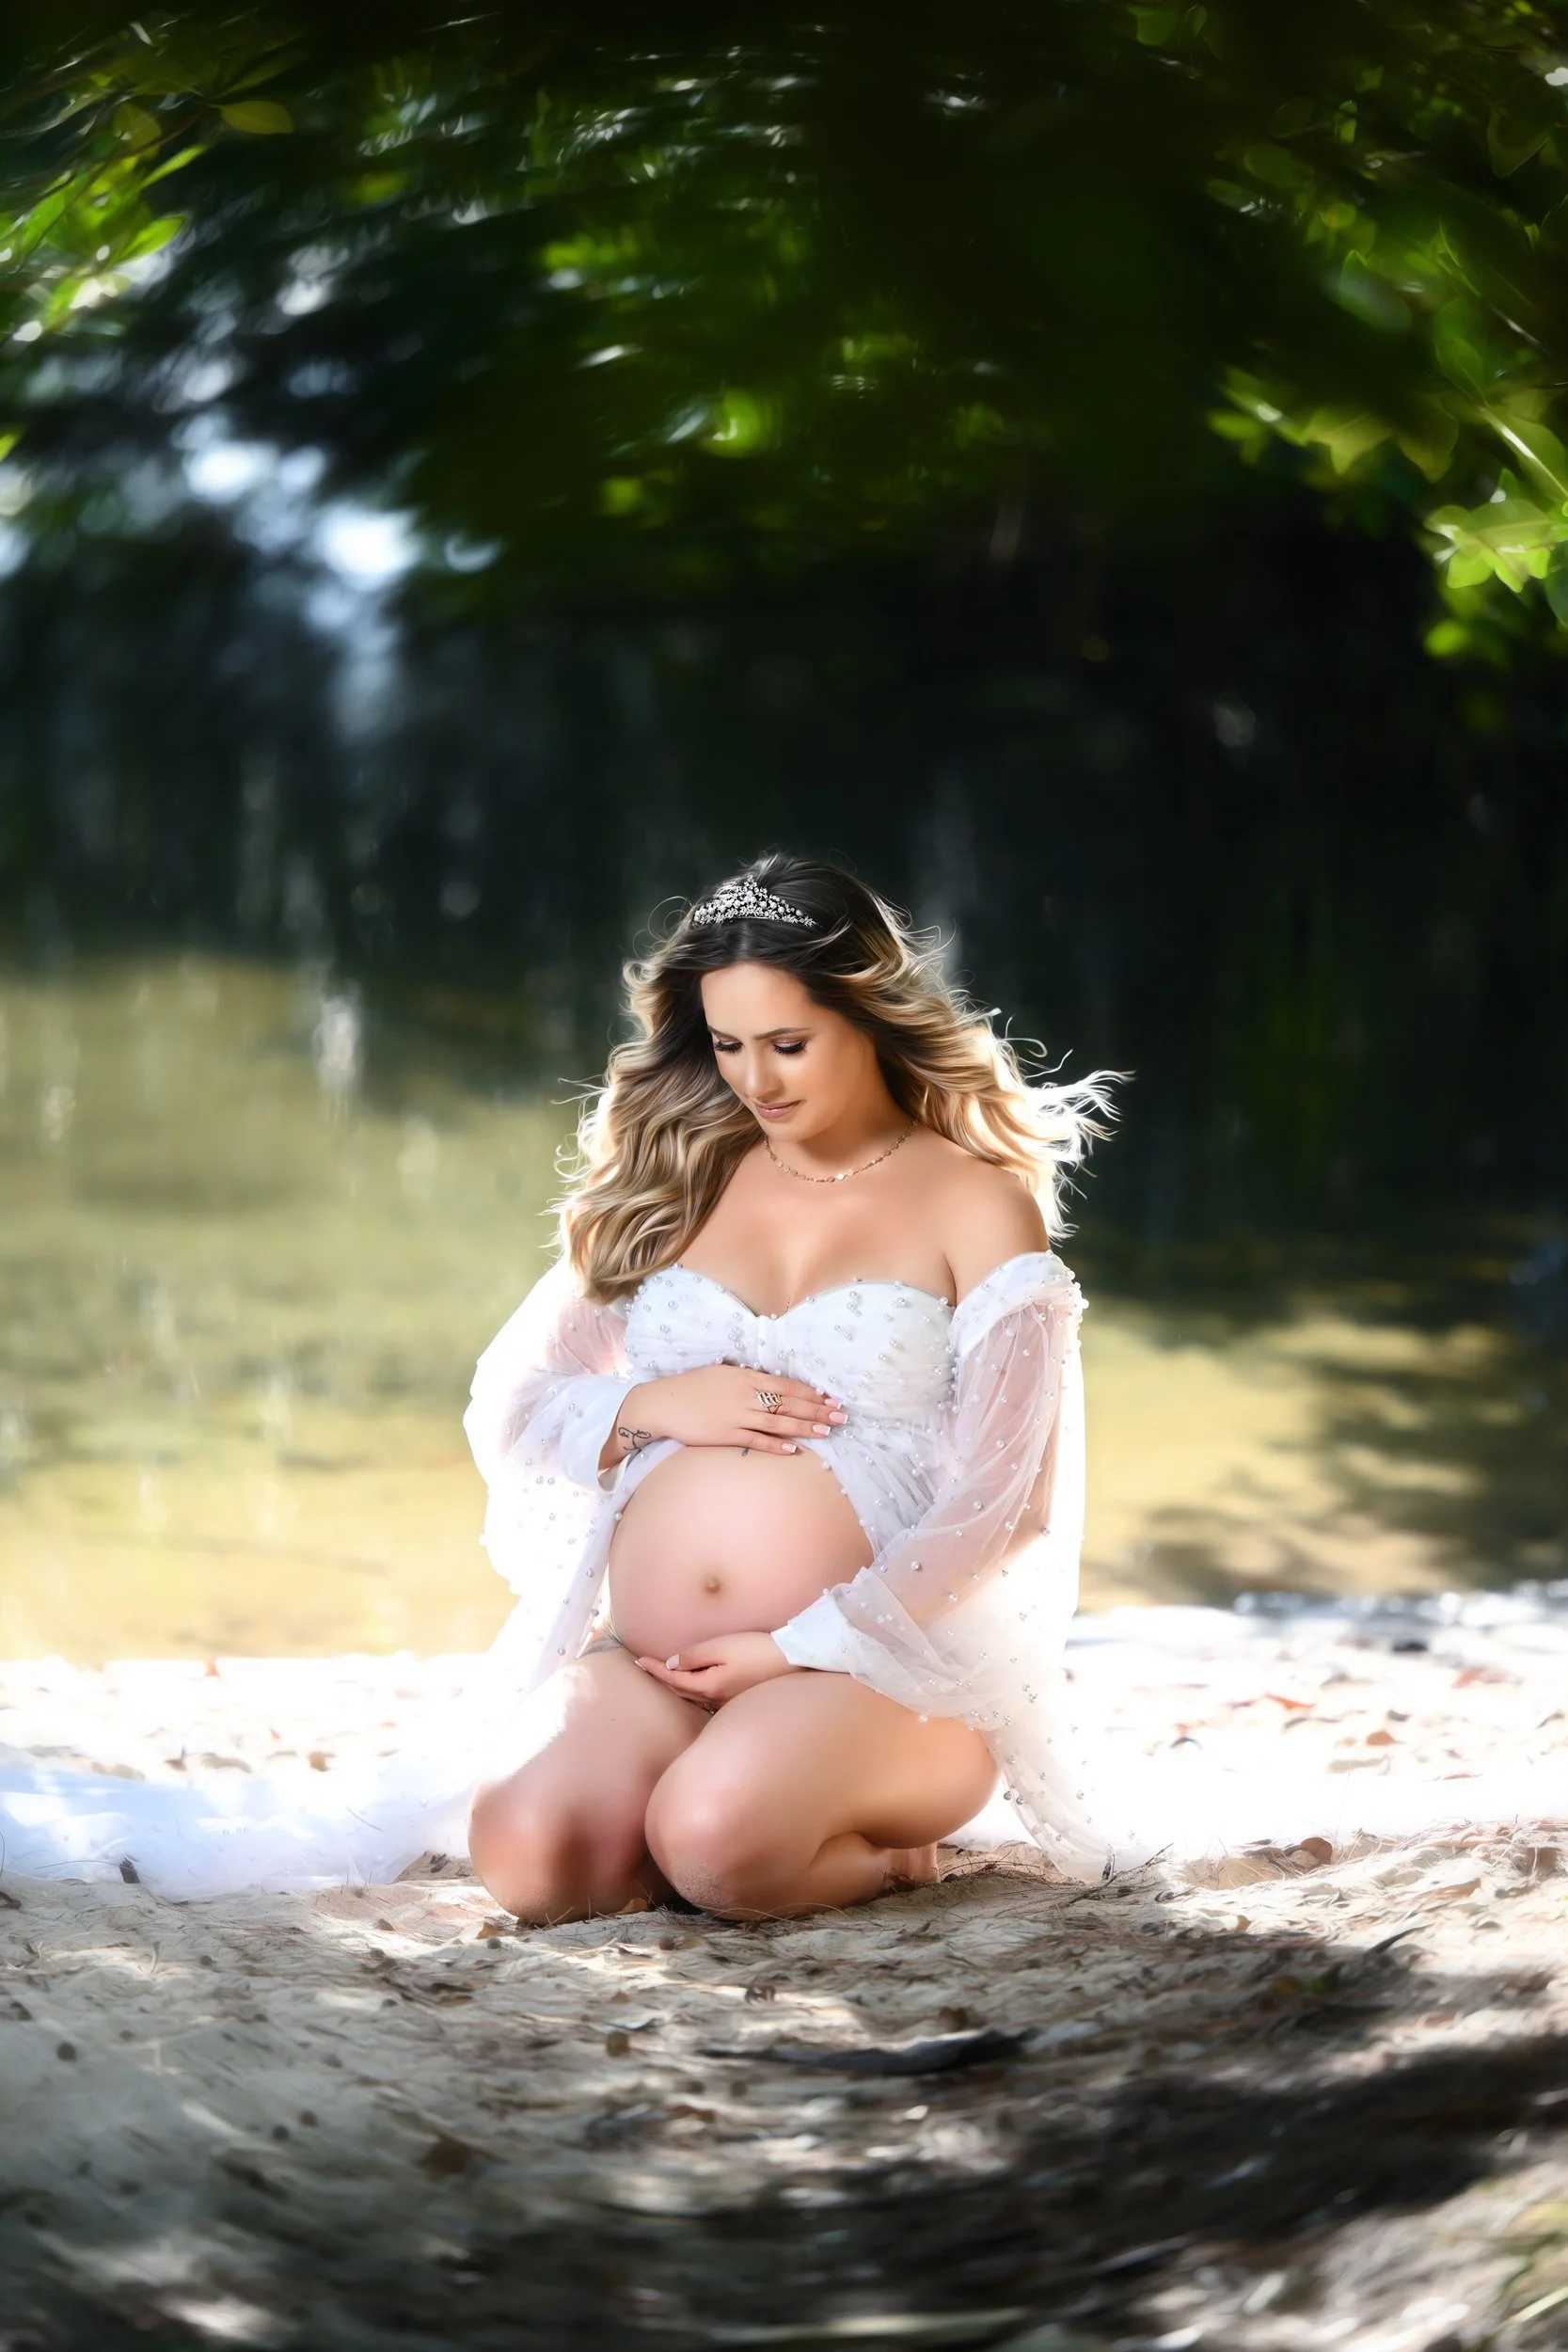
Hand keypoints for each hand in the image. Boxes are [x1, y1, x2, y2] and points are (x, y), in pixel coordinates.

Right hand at [617, 1366, 846, 1458]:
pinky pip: (756, 1441)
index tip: (830, 1398)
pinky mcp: (726, 1436)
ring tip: (827, 1432)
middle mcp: (744, 1395)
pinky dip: (776, 1445)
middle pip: (788, 1403)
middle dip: (817, 1410)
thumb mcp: (722, 1373)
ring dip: (804, 1427)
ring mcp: (736, 1416)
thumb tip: (771, 1383)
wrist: (662, 1403)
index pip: (786, 1385)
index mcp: (745, 1377)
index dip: (810, 1393)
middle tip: (841, 1416)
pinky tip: (795, 1449)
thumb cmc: (691, 1387)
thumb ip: (747, 1378)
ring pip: (778, 1422)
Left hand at [635, 1632, 797, 1705]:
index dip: (654, 1669)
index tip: (639, 1661)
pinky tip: (694, 1686)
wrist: (794, 1661)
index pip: (672, 1679)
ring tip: (664, 1678)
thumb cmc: (757, 1650)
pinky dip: (693, 1690)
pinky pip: (707, 1696)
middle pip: (680, 1691)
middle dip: (661, 1679)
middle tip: (645, 1669)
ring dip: (676, 1687)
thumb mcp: (722, 1647)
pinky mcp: (738, 1696)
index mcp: (707, 1685)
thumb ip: (694, 1655)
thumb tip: (671, 1665)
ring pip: (693, 1696)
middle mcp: (715, 1697)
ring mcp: (727, 1700)